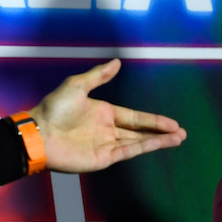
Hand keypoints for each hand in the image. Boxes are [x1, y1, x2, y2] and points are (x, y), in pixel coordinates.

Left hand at [29, 59, 185, 172]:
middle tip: (181, 133)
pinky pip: (128, 151)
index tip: (172, 123)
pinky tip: (160, 144)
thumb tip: (117, 62)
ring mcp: (106, 145)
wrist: (39, 132)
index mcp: (104, 113)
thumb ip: (99, 76)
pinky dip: (145, 147)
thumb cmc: (55, 108)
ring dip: (158, 141)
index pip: (135, 117)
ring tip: (178, 139)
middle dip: (161, 132)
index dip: (154, 120)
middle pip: (140, 131)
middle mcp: (107, 130)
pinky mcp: (102, 158)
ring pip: (138, 142)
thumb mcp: (78, 85)